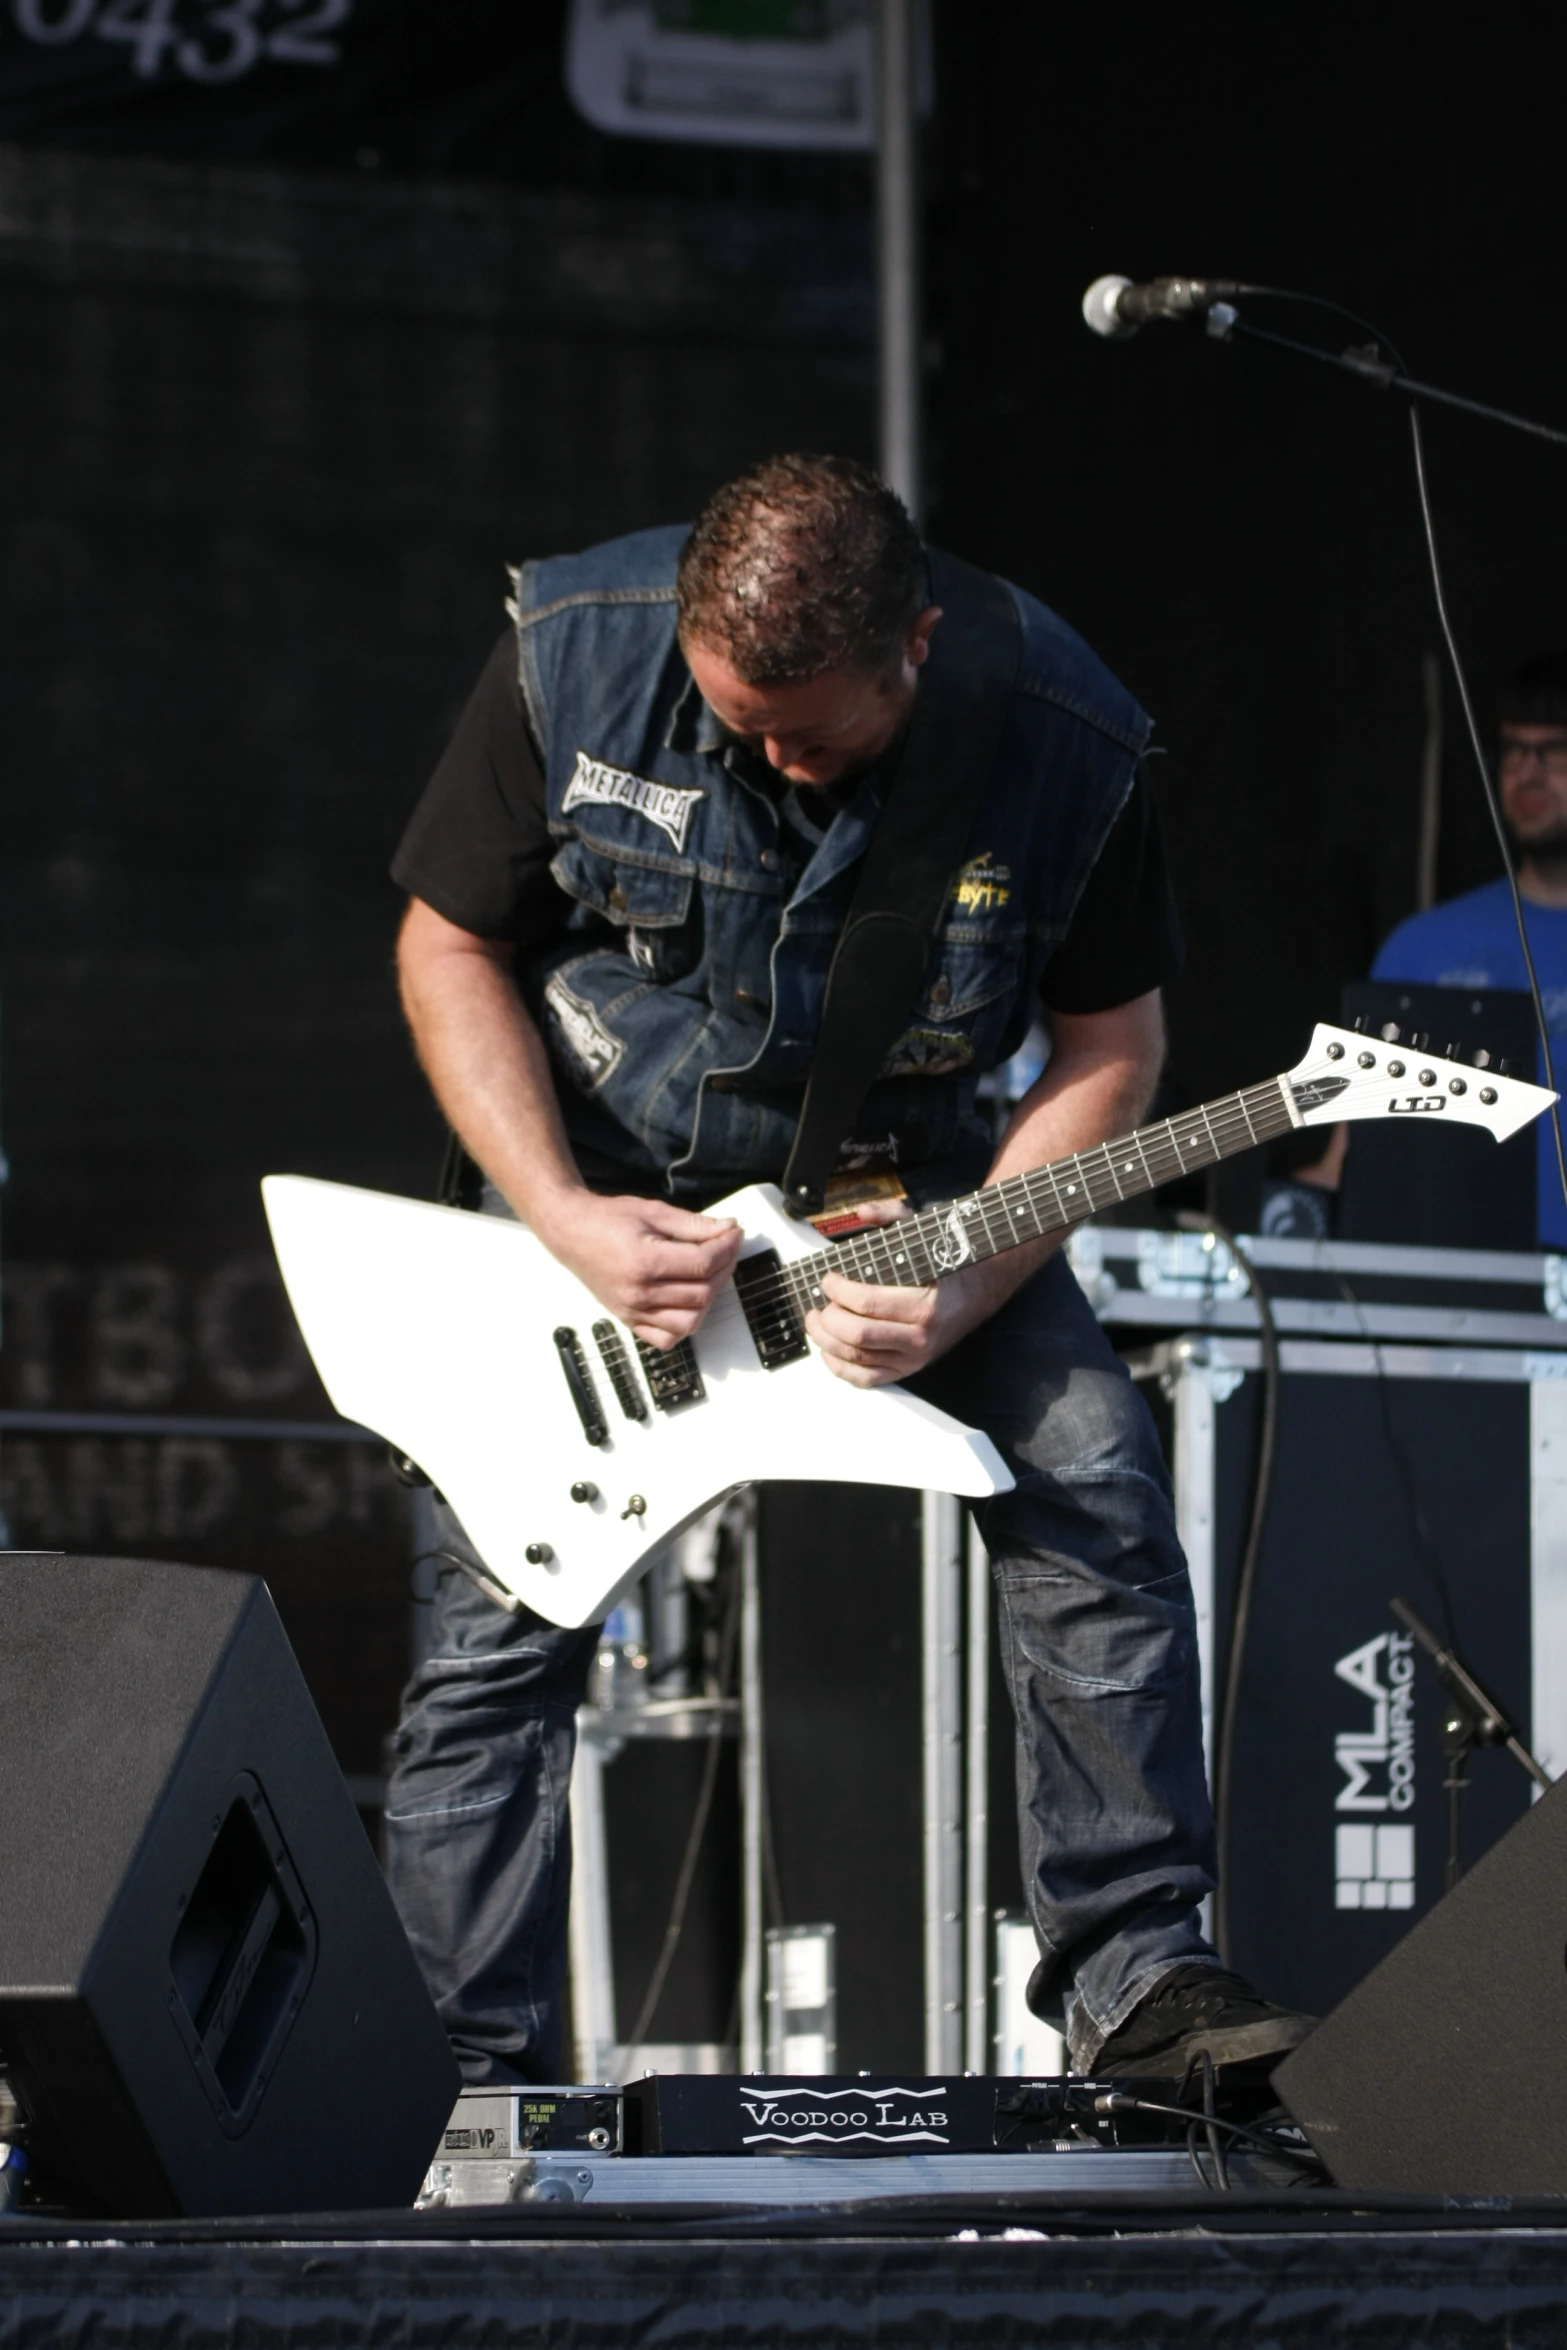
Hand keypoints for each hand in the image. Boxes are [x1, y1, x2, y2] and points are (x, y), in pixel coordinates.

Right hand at [535, 1190, 741, 1348]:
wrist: (570, 1231)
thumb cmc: (606, 1219)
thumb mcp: (653, 1211)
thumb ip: (694, 1224)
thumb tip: (729, 1229)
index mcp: (645, 1262)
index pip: (703, 1264)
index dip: (726, 1247)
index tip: (733, 1232)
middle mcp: (639, 1293)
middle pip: (702, 1293)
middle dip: (724, 1268)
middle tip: (726, 1247)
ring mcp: (633, 1310)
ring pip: (690, 1321)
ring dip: (708, 1299)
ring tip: (709, 1273)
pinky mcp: (628, 1319)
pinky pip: (665, 1338)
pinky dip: (683, 1325)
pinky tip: (688, 1301)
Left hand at [803, 1201, 996, 1387]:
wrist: (977, 1294)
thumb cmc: (947, 1266)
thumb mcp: (925, 1234)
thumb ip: (893, 1216)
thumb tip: (862, 1211)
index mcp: (925, 1306)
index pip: (867, 1303)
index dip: (838, 1290)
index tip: (828, 1278)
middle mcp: (920, 1338)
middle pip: (857, 1334)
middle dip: (828, 1318)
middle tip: (821, 1303)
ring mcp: (913, 1358)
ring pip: (856, 1358)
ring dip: (826, 1340)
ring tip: (816, 1321)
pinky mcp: (907, 1370)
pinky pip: (866, 1379)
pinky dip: (840, 1368)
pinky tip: (828, 1350)